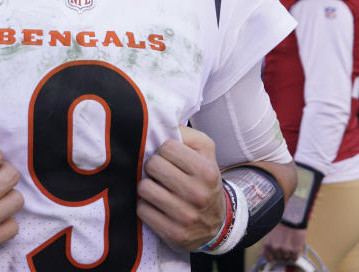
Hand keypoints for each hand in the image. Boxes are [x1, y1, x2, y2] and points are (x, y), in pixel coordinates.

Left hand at [137, 125, 224, 251]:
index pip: (167, 147)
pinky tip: (156, 207)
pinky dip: (146, 207)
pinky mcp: (174, 234)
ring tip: (157, 189)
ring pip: (143, 188)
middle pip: (152, 165)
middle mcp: (198, 194)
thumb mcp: (206, 153)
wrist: (216, 223)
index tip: (169, 159)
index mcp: (207, 171)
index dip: (164, 151)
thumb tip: (163, 123)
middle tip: (159, 173)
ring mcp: (186, 216)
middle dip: (153, 167)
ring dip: (146, 187)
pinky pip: (142, 211)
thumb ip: (187, 134)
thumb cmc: (204, 180)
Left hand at [261, 222, 306, 265]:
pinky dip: (295, 254)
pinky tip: (294, 246)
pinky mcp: (295, 250)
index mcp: (268, 245)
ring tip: (290, 244)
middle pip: (279, 259)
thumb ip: (266, 247)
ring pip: (287, 258)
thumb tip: (261, 255)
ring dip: (289, 254)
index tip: (277, 254)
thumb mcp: (270, 235)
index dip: (274, 257)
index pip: (269, 259)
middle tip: (285, 245)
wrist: (292, 218)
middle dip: (282, 254)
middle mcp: (275, 248)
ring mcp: (285, 250)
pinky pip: (294, 258)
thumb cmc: (281, 225)